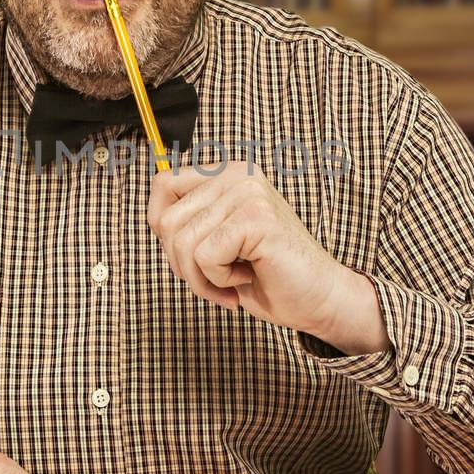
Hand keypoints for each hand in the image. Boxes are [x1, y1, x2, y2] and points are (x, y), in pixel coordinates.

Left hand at [148, 161, 386, 355]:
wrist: (318, 299)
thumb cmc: (267, 275)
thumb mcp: (217, 240)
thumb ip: (189, 221)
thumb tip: (155, 218)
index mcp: (226, 173)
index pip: (161, 184)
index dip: (163, 228)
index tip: (193, 255)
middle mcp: (237, 174)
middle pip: (165, 221)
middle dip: (182, 264)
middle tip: (218, 278)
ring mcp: (248, 192)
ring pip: (181, 242)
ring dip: (202, 278)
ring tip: (233, 281)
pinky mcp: (256, 218)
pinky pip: (204, 256)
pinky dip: (219, 280)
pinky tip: (247, 276)